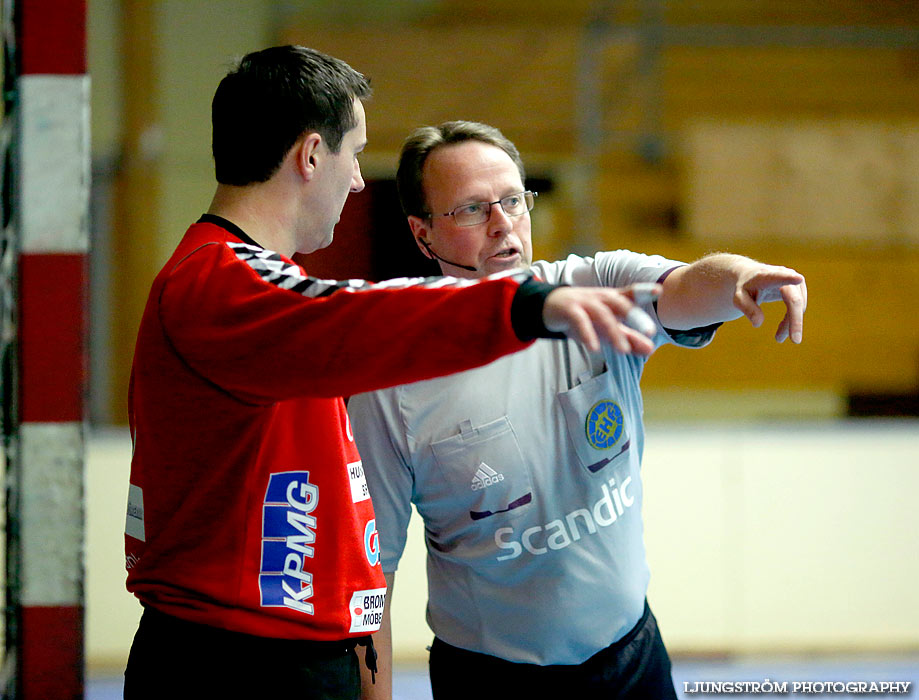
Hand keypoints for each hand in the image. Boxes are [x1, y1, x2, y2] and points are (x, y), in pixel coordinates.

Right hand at [543, 285, 660, 354]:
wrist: (550, 306)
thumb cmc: (584, 315)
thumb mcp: (606, 327)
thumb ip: (628, 337)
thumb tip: (651, 350)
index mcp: (612, 299)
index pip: (630, 293)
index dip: (644, 291)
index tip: (659, 291)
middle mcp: (600, 298)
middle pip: (620, 304)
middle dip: (635, 316)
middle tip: (650, 332)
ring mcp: (584, 302)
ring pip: (602, 314)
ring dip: (613, 331)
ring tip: (623, 350)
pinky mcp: (568, 310)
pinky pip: (579, 320)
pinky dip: (587, 334)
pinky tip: (594, 348)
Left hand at [732, 264, 806, 342]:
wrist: (752, 277)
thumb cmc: (744, 288)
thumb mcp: (738, 298)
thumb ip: (747, 308)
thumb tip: (757, 323)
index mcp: (767, 275)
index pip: (779, 277)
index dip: (788, 278)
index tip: (798, 278)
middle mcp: (785, 275)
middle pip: (794, 300)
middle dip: (796, 320)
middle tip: (795, 341)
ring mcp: (795, 282)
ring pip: (799, 307)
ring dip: (791, 324)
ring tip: (778, 338)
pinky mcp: (799, 289)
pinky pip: (799, 309)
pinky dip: (791, 321)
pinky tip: (781, 332)